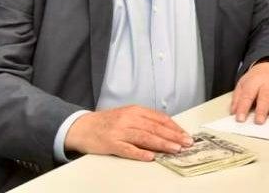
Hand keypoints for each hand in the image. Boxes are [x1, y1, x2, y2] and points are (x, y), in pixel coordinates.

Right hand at [64, 105, 192, 160]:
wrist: (82, 126)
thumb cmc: (107, 122)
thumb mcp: (128, 116)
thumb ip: (145, 121)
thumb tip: (167, 131)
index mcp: (135, 111)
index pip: (160, 119)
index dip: (174, 127)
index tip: (185, 135)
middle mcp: (129, 119)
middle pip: (155, 128)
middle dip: (173, 136)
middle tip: (186, 143)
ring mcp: (120, 131)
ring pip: (145, 137)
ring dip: (162, 144)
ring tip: (175, 149)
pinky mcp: (111, 143)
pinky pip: (128, 149)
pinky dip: (140, 153)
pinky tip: (151, 157)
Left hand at [230, 62, 268, 123]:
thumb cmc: (257, 78)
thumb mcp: (243, 83)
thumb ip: (238, 98)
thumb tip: (233, 112)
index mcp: (254, 81)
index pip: (247, 95)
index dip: (243, 107)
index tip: (240, 118)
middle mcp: (268, 84)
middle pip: (264, 97)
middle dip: (262, 110)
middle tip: (259, 121)